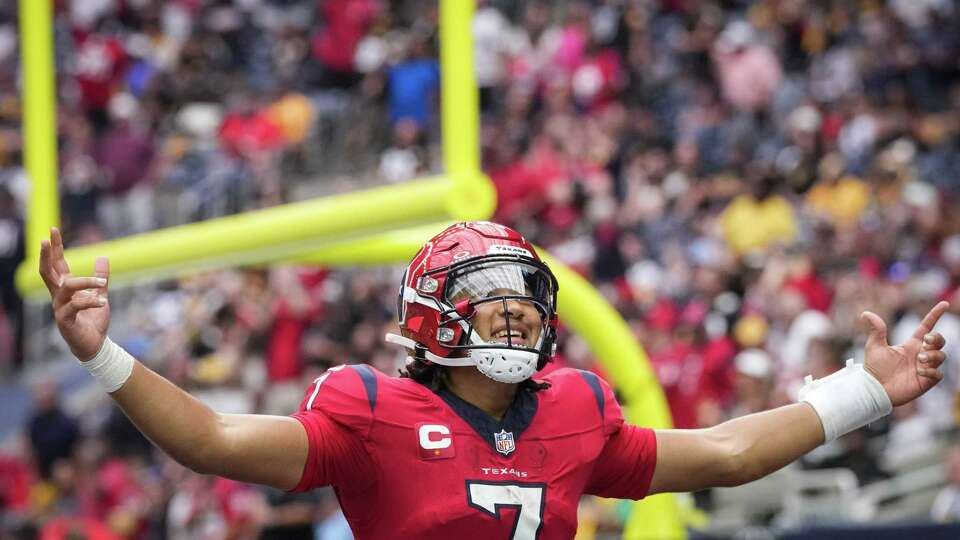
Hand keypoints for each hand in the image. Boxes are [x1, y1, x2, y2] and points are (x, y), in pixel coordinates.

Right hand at [38, 228, 110, 359]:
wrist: (95, 345)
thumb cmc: (94, 320)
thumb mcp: (100, 294)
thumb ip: (100, 278)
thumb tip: (102, 257)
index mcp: (66, 288)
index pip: (57, 264)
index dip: (55, 247)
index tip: (52, 230)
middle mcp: (59, 296)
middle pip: (47, 271)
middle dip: (46, 255)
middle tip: (46, 239)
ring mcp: (59, 308)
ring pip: (66, 286)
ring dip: (86, 282)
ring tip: (103, 284)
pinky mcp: (64, 320)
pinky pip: (75, 305)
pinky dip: (90, 301)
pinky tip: (103, 302)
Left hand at [862, 301, 948, 406]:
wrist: (874, 388)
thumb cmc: (874, 368)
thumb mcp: (875, 346)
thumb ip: (876, 330)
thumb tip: (865, 313)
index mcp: (911, 344)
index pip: (927, 327)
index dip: (935, 315)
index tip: (944, 304)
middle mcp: (920, 354)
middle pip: (939, 341)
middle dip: (937, 339)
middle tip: (925, 342)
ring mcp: (925, 368)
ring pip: (941, 356)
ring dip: (933, 355)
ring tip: (920, 359)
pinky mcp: (926, 381)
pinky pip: (938, 374)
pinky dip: (931, 371)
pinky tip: (919, 371)